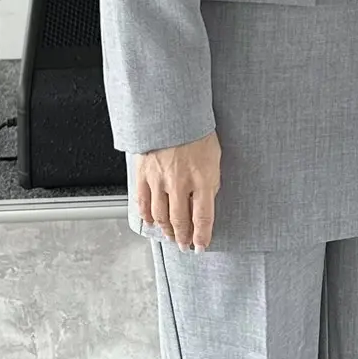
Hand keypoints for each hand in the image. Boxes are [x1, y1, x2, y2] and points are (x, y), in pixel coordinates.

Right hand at [135, 131, 220, 252]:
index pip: (203, 217)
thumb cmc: (197, 133)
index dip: (202, 236)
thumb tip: (206, 202)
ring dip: (166, 230)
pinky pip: (143, 202)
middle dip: (183, 237)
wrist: (174, 112)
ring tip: (170, 236)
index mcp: (203, 178)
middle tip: (184, 245)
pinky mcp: (144, 174)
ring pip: (161, 215)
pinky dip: (147, 216)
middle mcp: (180, 182)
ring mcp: (160, 179)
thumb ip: (210, 182)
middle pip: (180, 220)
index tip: (201, 246)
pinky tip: (151, 222)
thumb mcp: (215, 157)